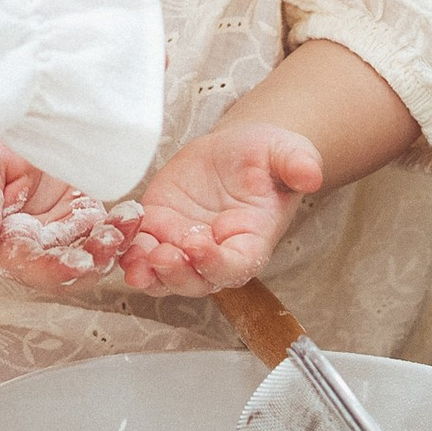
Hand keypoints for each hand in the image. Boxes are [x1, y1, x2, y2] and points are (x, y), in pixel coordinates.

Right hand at [0, 150, 136, 295]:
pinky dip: (120, 226)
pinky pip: (103, 228)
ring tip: (126, 224)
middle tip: (111, 243)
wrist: (5, 122)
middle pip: (67, 268)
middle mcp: (32, 246)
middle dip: (93, 260)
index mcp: (1, 244)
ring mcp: (59, 231)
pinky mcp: (80, 214)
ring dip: (110, 245)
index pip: (29, 267)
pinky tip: (131, 214)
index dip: (54, 269)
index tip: (78, 264)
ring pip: (90, 252)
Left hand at [119, 124, 324, 296]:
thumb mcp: (285, 150)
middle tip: (161, 255)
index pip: (235, 266)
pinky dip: (130, 254)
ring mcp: (184, 246)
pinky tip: (120, 245)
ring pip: (165, 276)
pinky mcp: (158, 230)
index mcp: (251, 242)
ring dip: (149, 273)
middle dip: (177, 274)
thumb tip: (311, 174)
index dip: (215, 262)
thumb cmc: (265, 156)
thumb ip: (298, 163)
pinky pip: (142, 252)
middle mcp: (216, 253)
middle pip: (197, 280)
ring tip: (135, 260)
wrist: (235, 149)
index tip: (197, 244)